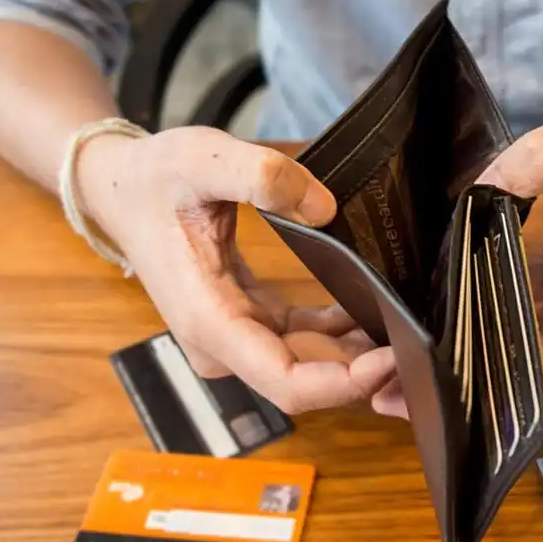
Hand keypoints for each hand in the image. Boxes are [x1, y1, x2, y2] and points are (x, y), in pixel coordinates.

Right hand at [76, 126, 395, 413]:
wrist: (119, 189)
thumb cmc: (153, 177)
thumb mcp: (201, 158)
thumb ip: (259, 175)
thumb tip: (325, 208)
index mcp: (210, 320)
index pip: (286, 382)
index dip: (344, 382)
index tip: (393, 356)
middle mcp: (223, 344)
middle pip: (307, 383)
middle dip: (365, 373)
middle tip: (423, 342)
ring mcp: (235, 339)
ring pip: (309, 369)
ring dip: (358, 357)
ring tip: (410, 327)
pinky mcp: (248, 324)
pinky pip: (303, 344)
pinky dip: (340, 337)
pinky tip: (376, 312)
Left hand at [369, 103, 542, 419]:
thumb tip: (496, 180)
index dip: (540, 400)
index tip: (492, 428)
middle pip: (530, 374)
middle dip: (475, 399)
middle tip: (401, 402)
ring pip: (510, 352)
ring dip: (462, 372)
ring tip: (392, 382)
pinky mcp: (538, 286)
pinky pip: (501, 321)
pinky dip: (465, 334)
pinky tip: (417, 335)